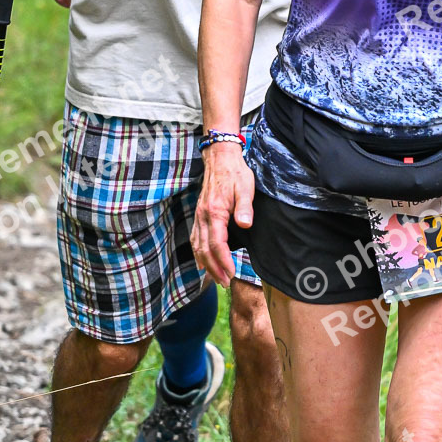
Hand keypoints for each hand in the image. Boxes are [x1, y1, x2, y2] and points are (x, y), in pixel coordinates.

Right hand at [191, 144, 254, 285]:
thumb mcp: (246, 188)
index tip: (232, 273)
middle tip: (225, 283)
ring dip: (206, 264)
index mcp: (215, 212)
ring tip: (217, 278)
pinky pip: (195, 239)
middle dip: (214, 269)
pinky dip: (199, 254)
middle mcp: (203, 216)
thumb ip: (245, 208)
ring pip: (197, 246)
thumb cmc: (235, 173)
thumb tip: (245, 225)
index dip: (224, 261)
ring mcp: (199, 216)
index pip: (217, 244)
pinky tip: (205, 262)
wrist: (220, 158)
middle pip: (205, 250)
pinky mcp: (199, 215)